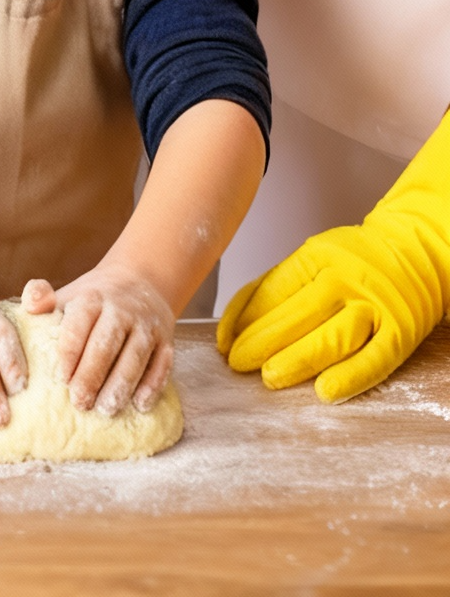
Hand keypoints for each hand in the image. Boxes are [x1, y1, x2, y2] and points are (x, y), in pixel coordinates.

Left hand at [27, 267, 174, 416]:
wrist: (140, 283)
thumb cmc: (93, 301)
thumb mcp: (68, 294)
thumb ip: (42, 298)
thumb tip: (29, 304)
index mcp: (92, 298)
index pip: (79, 324)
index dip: (70, 352)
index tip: (61, 378)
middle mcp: (121, 310)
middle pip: (106, 344)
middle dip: (92, 375)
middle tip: (80, 402)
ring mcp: (147, 326)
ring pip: (135, 357)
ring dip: (121, 385)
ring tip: (106, 409)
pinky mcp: (167, 342)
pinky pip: (163, 365)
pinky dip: (153, 386)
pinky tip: (140, 405)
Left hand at [218, 225, 444, 403]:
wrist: (416, 250)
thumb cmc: (354, 259)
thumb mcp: (313, 256)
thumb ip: (279, 285)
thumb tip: (238, 321)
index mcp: (316, 257)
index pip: (272, 289)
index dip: (245, 317)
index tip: (225, 342)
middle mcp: (344, 280)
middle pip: (298, 314)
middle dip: (263, 341)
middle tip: (239, 363)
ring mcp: (374, 307)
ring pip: (333, 337)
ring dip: (299, 360)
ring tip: (270, 377)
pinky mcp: (401, 332)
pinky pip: (375, 359)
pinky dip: (350, 377)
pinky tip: (325, 391)